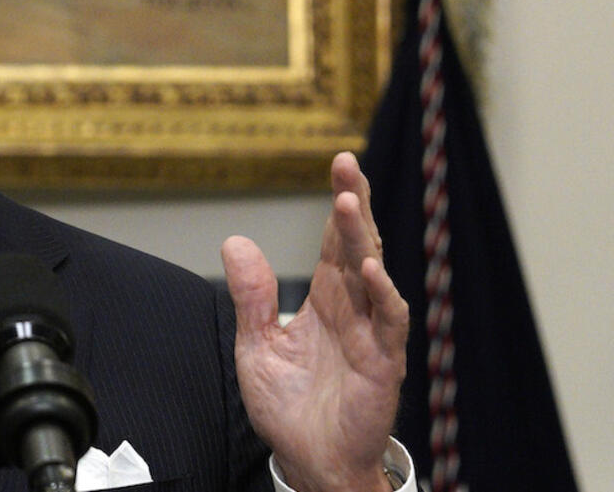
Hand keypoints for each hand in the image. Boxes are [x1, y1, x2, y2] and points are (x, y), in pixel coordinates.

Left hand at [222, 153, 408, 491]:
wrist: (309, 460)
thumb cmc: (291, 407)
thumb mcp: (257, 346)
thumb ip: (251, 297)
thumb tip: (235, 241)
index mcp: (326, 301)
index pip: (334, 243)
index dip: (339, 204)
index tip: (339, 163)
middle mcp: (352, 310)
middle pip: (357, 246)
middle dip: (353, 204)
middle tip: (346, 165)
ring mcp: (372, 334)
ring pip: (372, 275)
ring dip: (361, 239)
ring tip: (347, 204)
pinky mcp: (383, 364)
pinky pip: (388, 323)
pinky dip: (382, 296)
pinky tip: (370, 270)